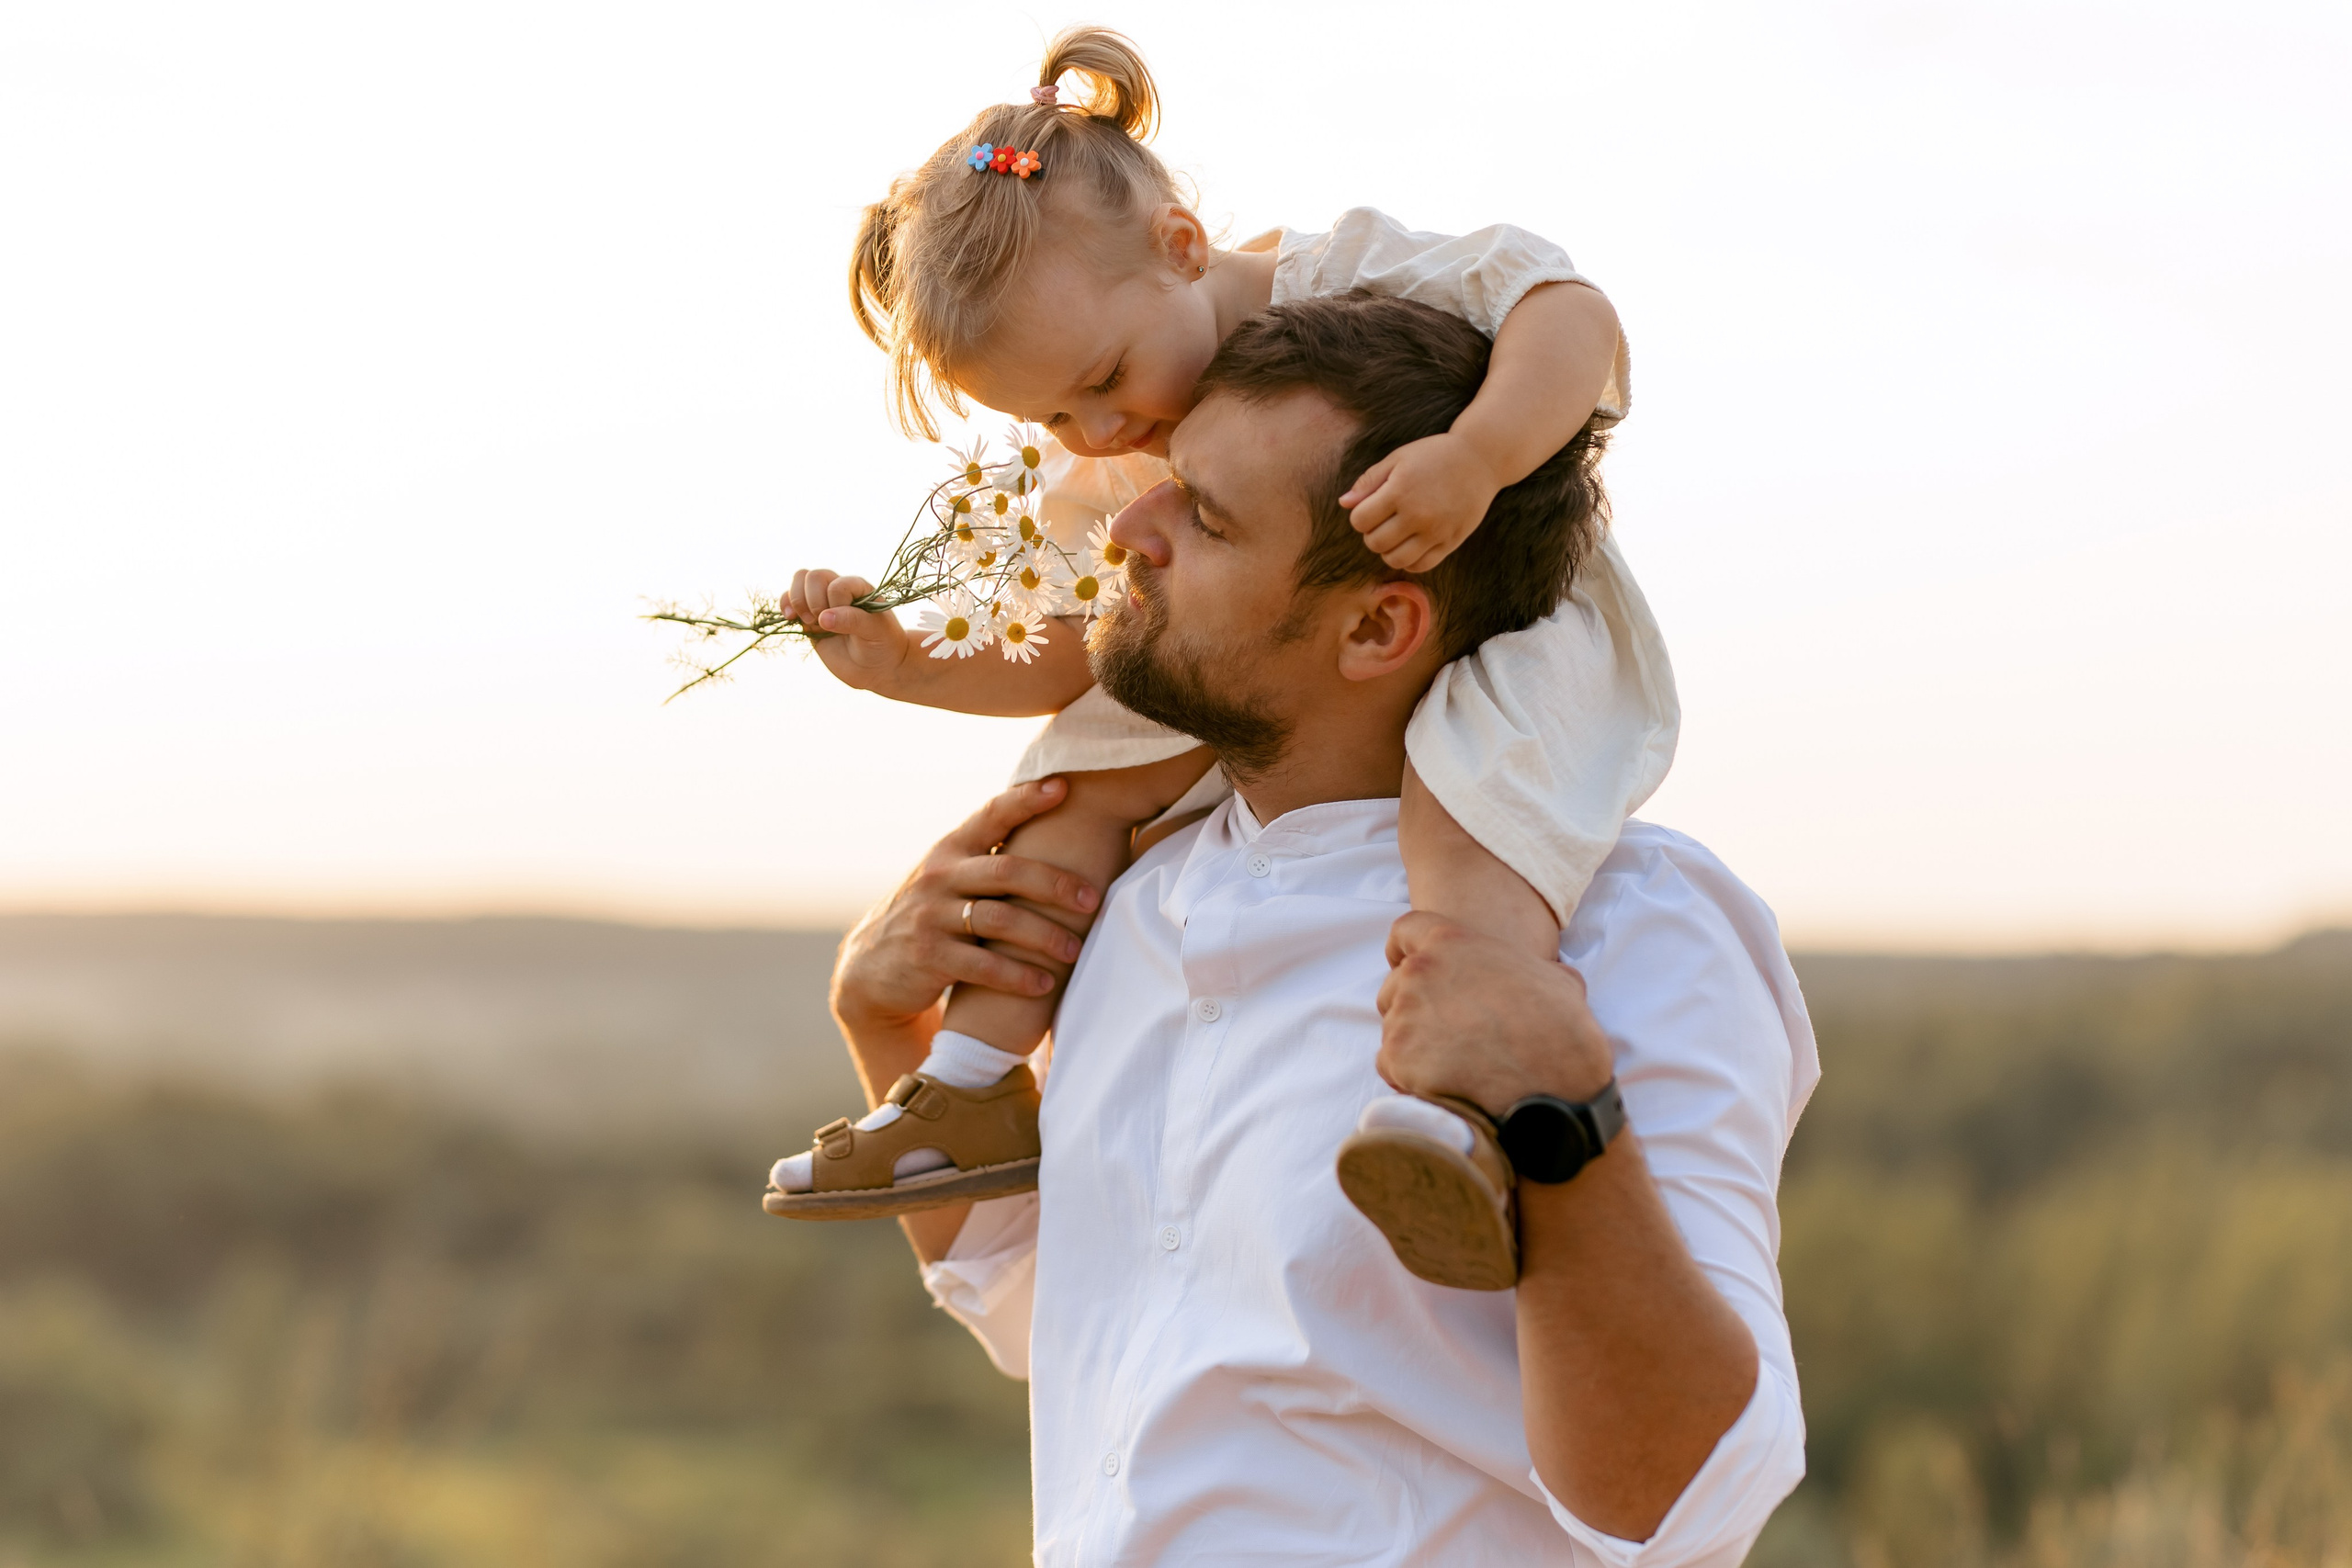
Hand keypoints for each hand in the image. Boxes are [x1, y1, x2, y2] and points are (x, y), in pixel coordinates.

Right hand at [786, 568, 910, 691]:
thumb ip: (853, 620)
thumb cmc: (883, 644)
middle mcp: (839, 590)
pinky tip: (790, 618)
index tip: (847, 624)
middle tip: (823, 623)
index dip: (836, 603)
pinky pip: (789, 600)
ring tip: (809, 621)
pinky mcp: (809, 618)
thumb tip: (822, 618)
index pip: (837, 585)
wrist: (878, 667)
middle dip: (813, 601)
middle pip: (813, 576)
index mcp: (858, 587)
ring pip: (799, 580)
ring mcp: (822, 602)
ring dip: (797, 600)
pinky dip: (785, 605)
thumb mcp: (875, 631)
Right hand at [829, 778, 1101, 1042]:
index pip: (991, 815)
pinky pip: (983, 965)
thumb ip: (987, 858)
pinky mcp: (929, 956)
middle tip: (1092, 900)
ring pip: (1001, 919)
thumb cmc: (931, 916)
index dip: (1026, 799)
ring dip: (1045, 937)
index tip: (1063, 787)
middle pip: (1008, 870)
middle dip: (1055, 884)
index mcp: (950, 850)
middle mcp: (939, 876)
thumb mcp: (948, 878)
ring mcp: (931, 916)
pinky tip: (1044, 985)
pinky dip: (1018, 976)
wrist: (871, 967)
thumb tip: (1052, 825)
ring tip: (1074, 952)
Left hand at [1338, 431, 1502, 572]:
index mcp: (1400, 491)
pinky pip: (1421, 566)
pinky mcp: (1451, 542)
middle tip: (1384, 521)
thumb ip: (1369, 480)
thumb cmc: (1435, 455)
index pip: (1360, 521)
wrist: (1481, 459)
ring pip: (1395, 560)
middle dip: (1372, 534)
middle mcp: (1417, 515)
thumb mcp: (1399, 458)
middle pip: (1375, 543)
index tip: (1371, 508)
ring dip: (1388, 551)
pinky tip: (1411, 544)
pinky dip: (1410, 561)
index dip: (1360, 516)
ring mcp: (1436, 531)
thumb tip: (1344, 503)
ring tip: (1396, 535)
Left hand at [1374, 912, 1613, 1114]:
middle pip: (1394, 986)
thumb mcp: (1556, 977)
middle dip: (1413, 1007)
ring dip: (1414, 1044)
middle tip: (1444, 1033)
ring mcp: (1404, 1015)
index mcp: (1452, 943)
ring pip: (1394, 1027)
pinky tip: (1442, 1085)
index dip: (1405, 950)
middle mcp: (1419, 973)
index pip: (1405, 932)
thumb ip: (1527, 968)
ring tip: (1453, 1065)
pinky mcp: (1397, 1057)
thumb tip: (1543, 976)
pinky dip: (1409, 1076)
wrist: (1556, 1084)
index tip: (1405, 965)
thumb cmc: (1561, 1029)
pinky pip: (1389, 1064)